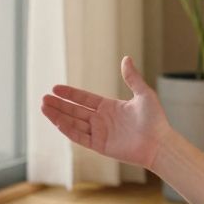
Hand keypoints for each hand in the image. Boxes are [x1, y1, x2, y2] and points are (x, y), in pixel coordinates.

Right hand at [41, 56, 170, 169]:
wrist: (160, 143)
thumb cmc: (155, 120)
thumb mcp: (144, 94)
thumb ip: (132, 78)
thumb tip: (126, 58)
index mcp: (109, 107)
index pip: (84, 99)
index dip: (70, 94)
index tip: (55, 88)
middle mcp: (102, 120)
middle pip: (75, 111)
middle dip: (59, 105)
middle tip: (43, 98)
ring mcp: (100, 133)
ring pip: (73, 123)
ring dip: (58, 116)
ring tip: (43, 107)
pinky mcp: (100, 146)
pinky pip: (79, 137)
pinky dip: (67, 129)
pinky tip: (57, 121)